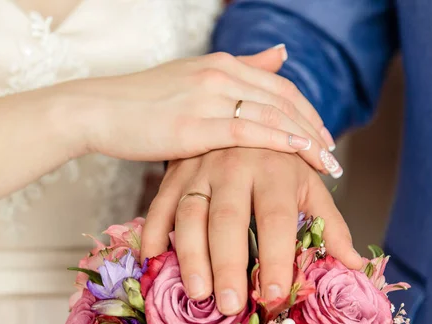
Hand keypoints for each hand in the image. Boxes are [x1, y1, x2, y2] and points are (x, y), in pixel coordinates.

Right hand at [61, 47, 338, 174]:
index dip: (307, 111)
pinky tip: (301, 152)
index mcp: (221, 64)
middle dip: (315, 127)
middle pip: (283, 99)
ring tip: (328, 162)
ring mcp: (207, 97)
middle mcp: (220, 74)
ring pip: (272, 114)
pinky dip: (280, 140)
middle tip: (335, 155)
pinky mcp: (193, 125)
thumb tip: (281, 53)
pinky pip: (248, 131)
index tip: (324, 136)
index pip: (279, 86)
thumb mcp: (193, 77)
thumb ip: (240, 68)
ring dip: (307, 138)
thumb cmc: (141, 102)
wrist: (97, 109)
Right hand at [141, 149, 363, 315]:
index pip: (276, 218)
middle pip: (229, 219)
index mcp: (275, 169)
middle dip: (228, 264)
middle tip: (230, 306)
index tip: (276, 296)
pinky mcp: (174, 172)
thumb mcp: (310, 184)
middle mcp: (235, 165)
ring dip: (190, 255)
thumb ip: (330, 223)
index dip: (276, 258)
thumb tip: (354, 265)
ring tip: (197, 294)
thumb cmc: (280, 160)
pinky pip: (160, 204)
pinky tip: (153, 260)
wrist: (246, 116)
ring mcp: (200, 167)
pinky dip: (153, 232)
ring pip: (190, 213)